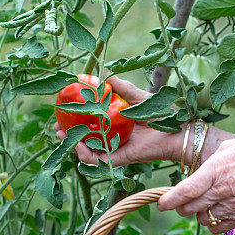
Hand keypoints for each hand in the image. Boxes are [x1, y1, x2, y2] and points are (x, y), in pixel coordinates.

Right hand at [53, 75, 181, 165]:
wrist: (177, 130)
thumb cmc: (161, 112)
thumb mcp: (137, 95)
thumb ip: (120, 86)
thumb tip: (102, 73)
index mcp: (113, 122)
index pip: (88, 122)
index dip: (72, 119)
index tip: (59, 112)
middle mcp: (111, 137)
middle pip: (84, 139)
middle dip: (67, 135)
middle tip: (56, 128)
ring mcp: (115, 149)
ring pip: (88, 152)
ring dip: (73, 147)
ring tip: (65, 137)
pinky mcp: (121, 158)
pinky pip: (100, 161)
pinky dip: (87, 157)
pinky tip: (80, 147)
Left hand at [157, 137, 234, 232]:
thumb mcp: (226, 148)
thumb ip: (208, 164)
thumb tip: (195, 176)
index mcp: (216, 170)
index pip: (187, 190)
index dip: (170, 200)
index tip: (161, 203)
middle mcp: (222, 190)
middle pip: (190, 208)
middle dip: (180, 206)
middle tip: (182, 200)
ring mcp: (233, 206)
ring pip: (202, 219)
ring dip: (198, 214)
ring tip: (204, 203)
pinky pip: (218, 228)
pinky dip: (212, 223)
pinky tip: (216, 212)